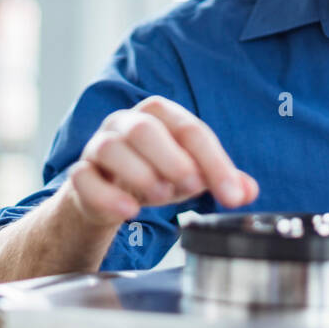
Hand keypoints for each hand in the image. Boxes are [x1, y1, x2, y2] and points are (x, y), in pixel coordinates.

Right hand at [63, 95, 258, 227]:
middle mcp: (124, 124)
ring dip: (140, 173)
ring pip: (110, 148)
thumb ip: (220, 179)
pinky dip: (108, 195)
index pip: (189, 129)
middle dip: (173, 158)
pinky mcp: (79, 176)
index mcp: (158, 116)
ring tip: (162, 195)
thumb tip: (248, 189)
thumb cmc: (152, 175)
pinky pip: (85, 179)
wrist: (106, 196)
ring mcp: (97, 148)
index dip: (214, 161)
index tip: (232, 193)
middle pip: (144, 128)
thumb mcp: (190, 175)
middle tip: (192, 186)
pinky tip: (130, 211)